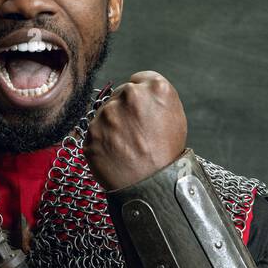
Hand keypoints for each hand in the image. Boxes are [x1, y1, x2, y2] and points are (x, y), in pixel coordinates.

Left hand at [83, 71, 188, 190]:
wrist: (152, 187)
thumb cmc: (167, 155)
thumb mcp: (177, 117)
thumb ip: (156, 98)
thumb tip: (140, 91)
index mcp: (155, 88)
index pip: (139, 79)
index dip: (141, 96)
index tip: (142, 110)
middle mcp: (129, 95)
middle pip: (120, 94)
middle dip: (125, 110)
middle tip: (136, 133)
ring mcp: (106, 115)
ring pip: (105, 114)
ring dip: (112, 126)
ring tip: (127, 147)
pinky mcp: (91, 134)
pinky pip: (94, 134)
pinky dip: (102, 143)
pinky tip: (116, 155)